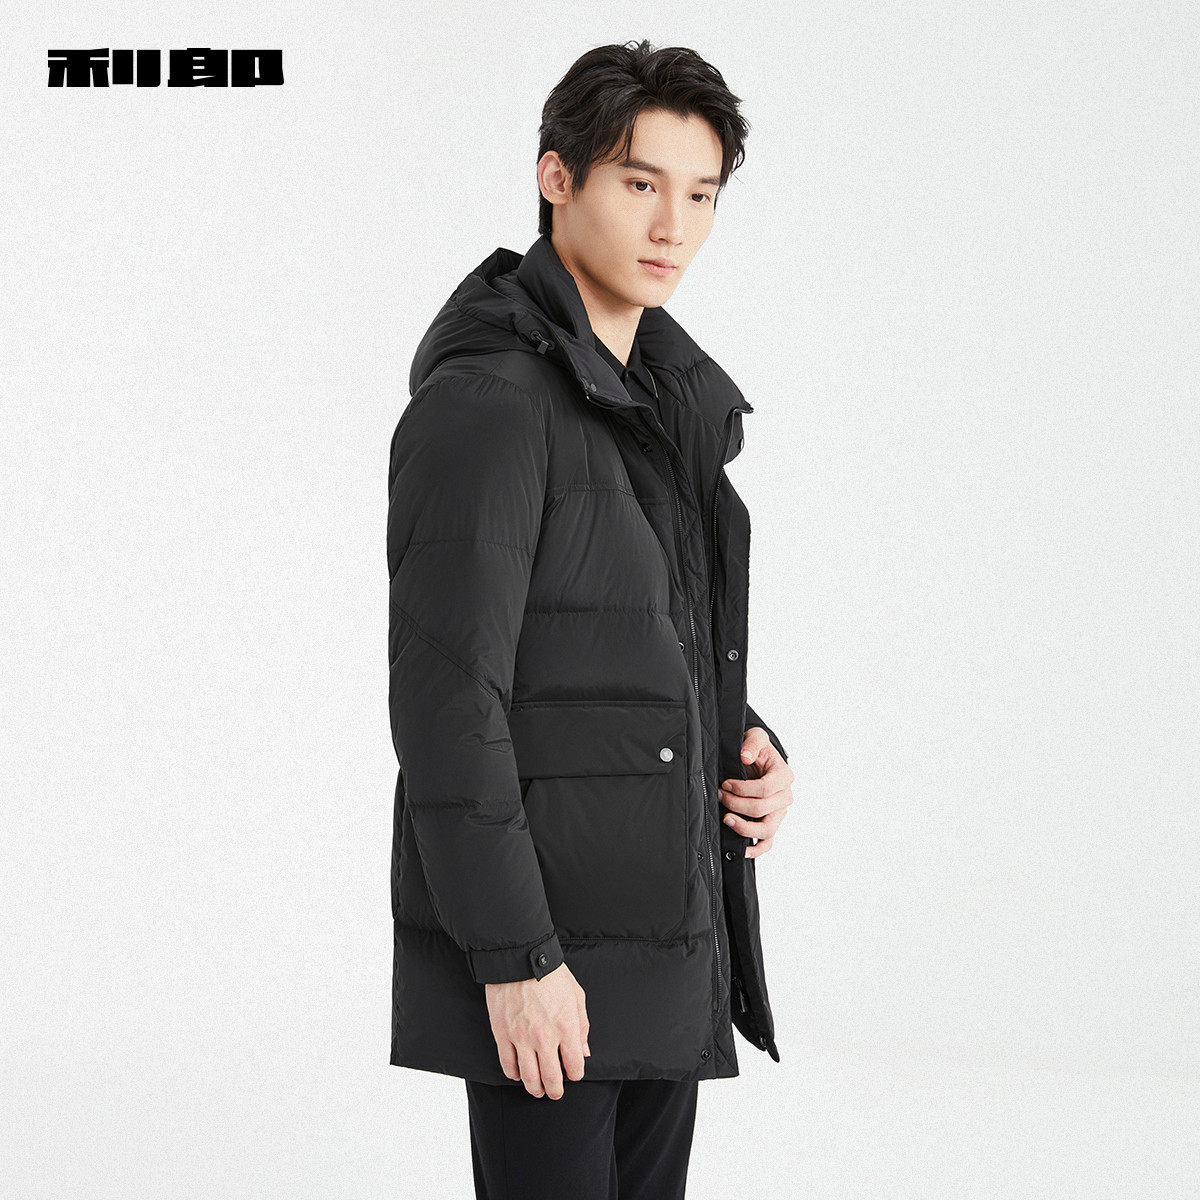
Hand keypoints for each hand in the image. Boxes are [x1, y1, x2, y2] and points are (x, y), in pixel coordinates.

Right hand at [484, 962, 589, 1098]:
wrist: (519, 959)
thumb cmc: (551, 974)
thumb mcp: (576, 995)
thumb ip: (582, 1026)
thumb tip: (584, 1051)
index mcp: (566, 1027)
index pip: (575, 1065)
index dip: (576, 1074)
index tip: (573, 1074)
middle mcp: (545, 1037)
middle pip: (552, 1079)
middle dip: (555, 1091)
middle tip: (555, 1093)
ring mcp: (522, 1038)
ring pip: (529, 1078)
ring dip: (535, 1089)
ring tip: (537, 1090)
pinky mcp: (502, 1034)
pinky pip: (508, 1065)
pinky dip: (514, 1075)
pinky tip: (518, 1074)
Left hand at [718, 726, 794, 858]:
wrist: (757, 759)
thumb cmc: (756, 750)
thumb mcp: (756, 737)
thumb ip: (753, 742)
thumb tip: (746, 757)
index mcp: (784, 776)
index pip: (766, 789)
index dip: (742, 788)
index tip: (725, 783)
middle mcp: (784, 797)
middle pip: (762, 809)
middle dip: (736, 803)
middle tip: (720, 795)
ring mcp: (778, 813)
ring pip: (766, 830)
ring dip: (744, 827)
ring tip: (726, 819)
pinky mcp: (771, 824)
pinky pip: (768, 843)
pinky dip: (756, 850)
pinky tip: (742, 850)